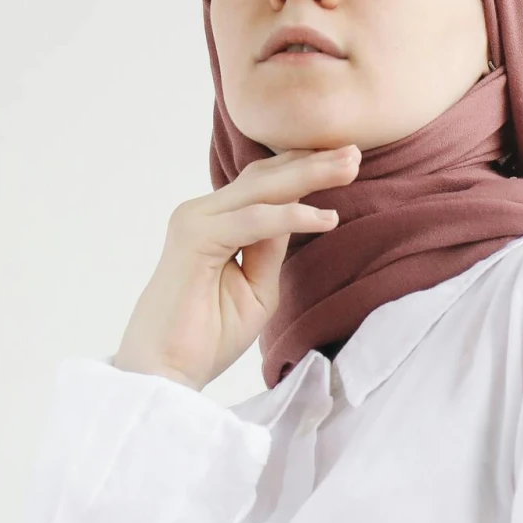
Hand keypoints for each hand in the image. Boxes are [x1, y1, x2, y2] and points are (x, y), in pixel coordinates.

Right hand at [111, 146, 359, 390]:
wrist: (166, 371)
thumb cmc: (208, 335)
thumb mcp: (256, 286)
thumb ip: (271, 247)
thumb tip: (296, 210)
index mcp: (216, 221)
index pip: (264, 184)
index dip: (303, 168)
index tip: (347, 160)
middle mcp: (203, 212)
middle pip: (265, 176)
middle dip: (313, 162)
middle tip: (356, 151)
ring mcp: (195, 220)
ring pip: (262, 188)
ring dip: (309, 175)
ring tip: (351, 167)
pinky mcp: (194, 237)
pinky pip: (254, 221)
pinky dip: (292, 216)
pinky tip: (327, 218)